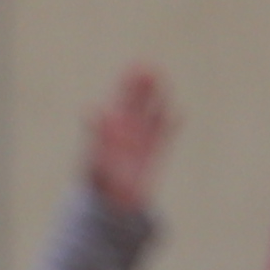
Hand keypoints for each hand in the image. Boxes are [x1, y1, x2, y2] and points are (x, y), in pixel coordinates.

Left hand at [83, 65, 172, 213]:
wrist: (109, 202)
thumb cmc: (96, 177)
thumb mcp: (93, 154)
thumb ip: (95, 132)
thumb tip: (89, 108)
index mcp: (111, 124)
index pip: (122, 96)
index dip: (129, 80)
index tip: (136, 67)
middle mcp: (128, 126)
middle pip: (139, 100)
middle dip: (145, 85)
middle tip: (152, 71)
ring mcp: (143, 137)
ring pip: (154, 112)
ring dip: (160, 99)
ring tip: (164, 86)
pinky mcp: (155, 150)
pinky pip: (165, 133)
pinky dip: (172, 123)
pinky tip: (179, 114)